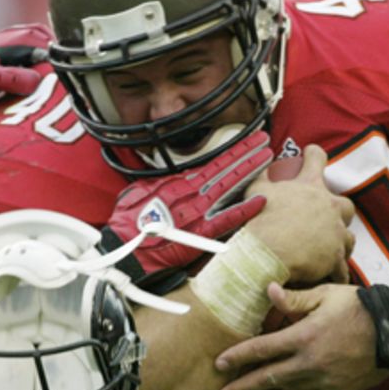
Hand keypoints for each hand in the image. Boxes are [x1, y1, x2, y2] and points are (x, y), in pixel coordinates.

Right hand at [101, 131, 271, 286]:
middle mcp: (189, 194)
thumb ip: (160, 185)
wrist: (123, 249)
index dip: (230, 152)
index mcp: (176, 184)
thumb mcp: (139, 194)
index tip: (247, 142)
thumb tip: (170, 181)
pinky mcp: (199, 234)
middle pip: (223, 169)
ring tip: (266, 157)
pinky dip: (243, 210)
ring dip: (248, 171)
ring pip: (227, 186)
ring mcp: (196, 213)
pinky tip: (260, 200)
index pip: (210, 164)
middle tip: (264, 140)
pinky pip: (225, 220)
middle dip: (245, 154)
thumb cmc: (127, 224)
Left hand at [215, 283, 388, 389]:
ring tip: (254, 385)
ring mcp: (324, 381)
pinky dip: (295, 389)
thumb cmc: (358, 308)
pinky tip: (289, 385)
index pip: (262, 350)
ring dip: (270, 386)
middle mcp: (310, 363)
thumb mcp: (326, 295)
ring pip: (287, 388)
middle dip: (242, 388)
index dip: (237, 357)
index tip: (218, 364)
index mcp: (304, 337)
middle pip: (268, 379)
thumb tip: (268, 291)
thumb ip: (294, 300)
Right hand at [243, 145, 355, 283]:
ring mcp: (335, 232)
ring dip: (340, 243)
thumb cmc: (260, 221)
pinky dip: (337, 272)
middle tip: (327, 220)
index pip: (316, 159)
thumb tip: (262, 168)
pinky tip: (332, 276)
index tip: (310, 154)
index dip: (313, 155)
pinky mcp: (335, 256)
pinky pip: (342, 267)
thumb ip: (262, 178)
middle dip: (339, 212)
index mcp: (309, 186)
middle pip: (345, 205)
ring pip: (348, 238)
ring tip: (330, 252)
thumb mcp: (257, 192)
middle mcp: (328, 207)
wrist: (265, 253)